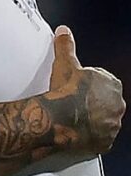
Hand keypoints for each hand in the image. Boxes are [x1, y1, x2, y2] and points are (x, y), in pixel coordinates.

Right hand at [47, 25, 123, 153]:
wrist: (58, 121)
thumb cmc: (65, 94)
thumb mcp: (64, 64)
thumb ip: (66, 47)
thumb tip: (64, 33)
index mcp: (112, 84)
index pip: (103, 82)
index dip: (87, 84)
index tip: (76, 87)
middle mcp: (117, 105)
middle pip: (104, 102)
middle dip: (91, 102)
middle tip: (72, 102)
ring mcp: (112, 124)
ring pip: (103, 120)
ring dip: (91, 119)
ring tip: (72, 117)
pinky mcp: (105, 142)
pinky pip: (98, 138)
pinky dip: (89, 135)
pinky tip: (75, 131)